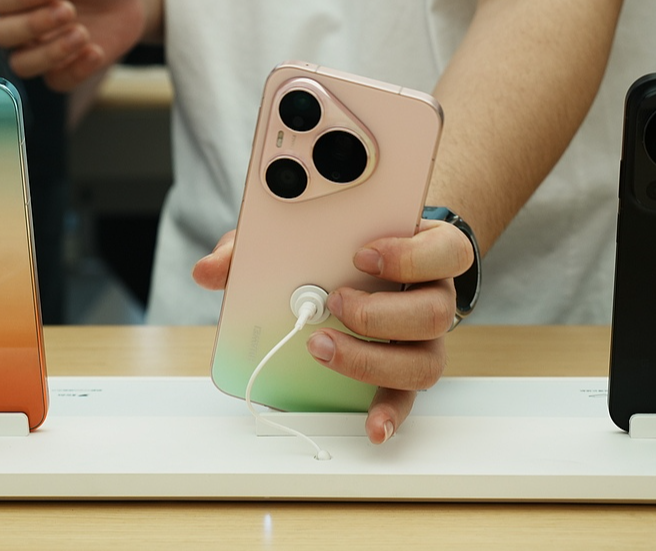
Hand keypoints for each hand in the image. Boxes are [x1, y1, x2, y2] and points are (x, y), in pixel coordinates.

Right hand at [0, 0, 146, 90]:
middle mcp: (22, 22)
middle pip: (2, 34)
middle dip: (33, 25)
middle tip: (68, 10)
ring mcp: (41, 49)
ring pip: (22, 64)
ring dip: (49, 53)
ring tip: (82, 33)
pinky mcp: (64, 69)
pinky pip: (58, 82)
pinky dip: (76, 71)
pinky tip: (96, 52)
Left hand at [193, 220, 473, 443]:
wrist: (363, 263)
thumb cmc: (340, 245)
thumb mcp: (299, 232)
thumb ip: (259, 244)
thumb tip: (209, 271)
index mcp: (424, 251)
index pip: (446, 250)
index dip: (411, 255)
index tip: (361, 254)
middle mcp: (433, 297)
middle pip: (435, 311)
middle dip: (379, 314)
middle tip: (333, 304)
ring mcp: (423, 340)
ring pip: (425, 361)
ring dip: (371, 360)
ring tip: (323, 348)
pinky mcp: (404, 373)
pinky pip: (406, 399)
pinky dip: (387, 413)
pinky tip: (368, 424)